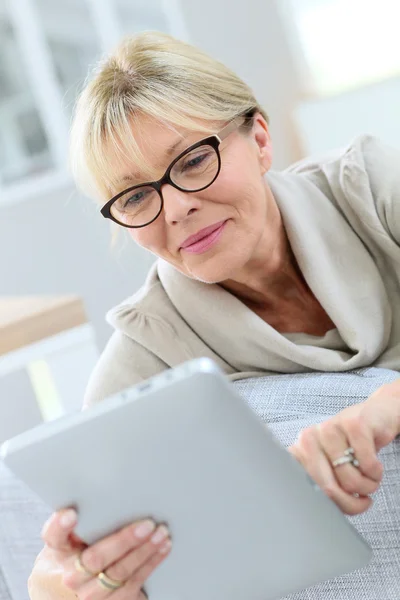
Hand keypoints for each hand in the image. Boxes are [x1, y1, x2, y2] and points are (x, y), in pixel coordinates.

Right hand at [28, 508, 170, 599]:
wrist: (64, 591)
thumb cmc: (72, 555)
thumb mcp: (67, 539)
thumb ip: (80, 521)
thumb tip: (101, 496)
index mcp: (58, 551)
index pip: (54, 536)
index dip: (60, 526)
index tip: (72, 514)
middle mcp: (71, 576)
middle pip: (96, 559)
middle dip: (125, 541)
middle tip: (148, 525)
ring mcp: (90, 594)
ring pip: (119, 575)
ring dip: (145, 554)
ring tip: (161, 535)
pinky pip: (132, 587)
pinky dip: (150, 565)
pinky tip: (162, 550)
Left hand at [288, 379, 399, 515]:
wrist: (377, 415)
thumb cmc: (353, 446)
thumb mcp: (333, 465)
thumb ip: (322, 483)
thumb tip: (321, 511)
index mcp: (301, 450)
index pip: (304, 487)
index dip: (327, 504)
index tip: (339, 507)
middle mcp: (310, 437)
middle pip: (327, 488)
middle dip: (350, 503)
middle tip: (363, 501)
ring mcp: (330, 428)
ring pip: (350, 479)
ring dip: (367, 486)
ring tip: (369, 478)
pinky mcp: (354, 424)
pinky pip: (368, 465)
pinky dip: (376, 472)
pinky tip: (375, 466)